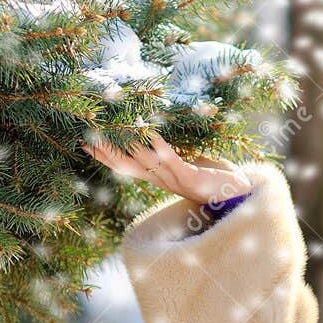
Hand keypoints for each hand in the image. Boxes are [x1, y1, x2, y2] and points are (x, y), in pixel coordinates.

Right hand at [84, 129, 252, 203]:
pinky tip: (151, 133)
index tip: (83, 141)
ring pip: (146, 161)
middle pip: (127, 165)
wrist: (239, 195)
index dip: (104, 155)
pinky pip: (172, 162)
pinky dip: (161, 147)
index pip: (124, 166)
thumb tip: (154, 134)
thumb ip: (169, 153)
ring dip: (130, 144)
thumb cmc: (213, 176)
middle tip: (89, 133)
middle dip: (108, 150)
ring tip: (116, 126)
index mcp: (157, 176)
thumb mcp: (186, 163)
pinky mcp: (192, 177)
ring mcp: (175, 180)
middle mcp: (161, 180)